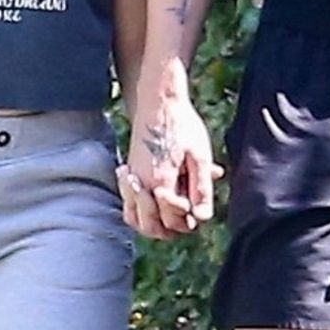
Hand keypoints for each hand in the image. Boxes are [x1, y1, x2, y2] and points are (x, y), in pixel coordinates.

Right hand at [124, 62, 222, 237]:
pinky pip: (128, 204)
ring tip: (172, 215)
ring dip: (153, 224)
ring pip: (134, 219)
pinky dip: (141, 211)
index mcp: (160, 182)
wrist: (158, 101)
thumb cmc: (182, 125)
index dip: (188, 222)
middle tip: (187, 219)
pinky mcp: (129, 173)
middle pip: (150, 227)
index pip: (171, 221)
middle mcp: (140, 185)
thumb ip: (201, 188)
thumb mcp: (199, 156)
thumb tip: (201, 218)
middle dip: (170, 229)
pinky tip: (157, 202)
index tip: (198, 211)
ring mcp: (131, 180)